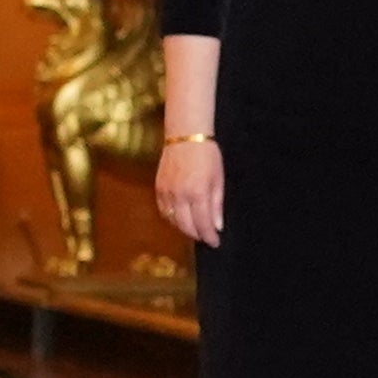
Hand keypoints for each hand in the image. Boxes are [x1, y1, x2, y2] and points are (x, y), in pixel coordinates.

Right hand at [151, 132, 223, 247]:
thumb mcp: (218, 179)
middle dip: (198, 235)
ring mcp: (167, 192)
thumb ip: (217, 204)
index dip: (209, 237)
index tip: (215, 242)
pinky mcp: (159, 188)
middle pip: (187, 227)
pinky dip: (172, 218)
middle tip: (206, 237)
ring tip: (195, 228)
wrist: (185, 135)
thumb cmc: (207, 154)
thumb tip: (217, 226)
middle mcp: (180, 195)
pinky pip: (164, 211)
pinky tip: (180, 217)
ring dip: (184, 228)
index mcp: (198, 192)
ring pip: (173, 221)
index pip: (203, 224)